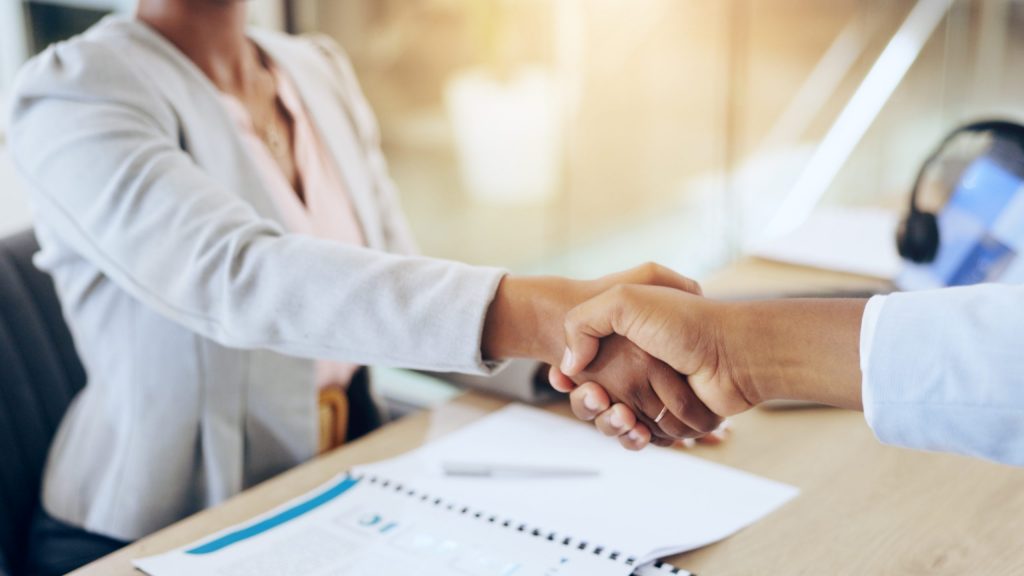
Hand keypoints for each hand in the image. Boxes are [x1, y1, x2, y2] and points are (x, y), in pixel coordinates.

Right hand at [548, 334, 721, 448]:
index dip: (566, 377)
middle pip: (591, 398)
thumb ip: (583, 321)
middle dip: (586, 403)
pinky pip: (640, 438)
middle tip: (596, 397)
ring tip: (623, 416)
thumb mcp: (626, 300)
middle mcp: (633, 368)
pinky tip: (639, 431)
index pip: (578, 366)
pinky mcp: (668, 420)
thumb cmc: (685, 322)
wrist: (732, 354)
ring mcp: (651, 396)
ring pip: (613, 422)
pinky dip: (635, 438)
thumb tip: (569, 364)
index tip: (563, 379)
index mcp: (619, 340)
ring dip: (610, 424)